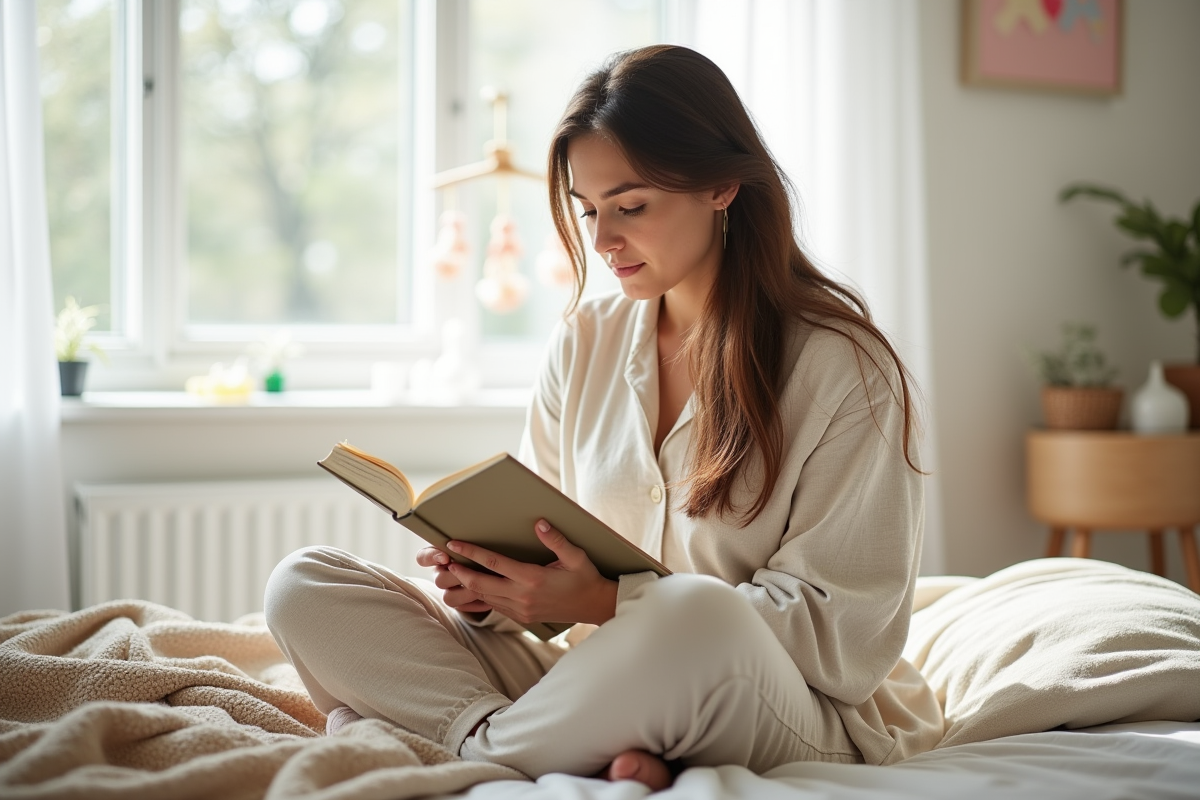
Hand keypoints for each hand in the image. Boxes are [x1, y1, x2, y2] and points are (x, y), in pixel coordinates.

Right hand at [415, 546, 492, 613]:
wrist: (502, 572)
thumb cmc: (487, 551)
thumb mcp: (479, 543)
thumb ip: (468, 542)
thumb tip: (463, 539)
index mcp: (440, 556)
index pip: (423, 558)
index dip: (432, 558)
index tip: (446, 557)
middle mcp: (442, 574)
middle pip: (439, 579)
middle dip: (456, 576)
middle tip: (471, 571)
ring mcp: (450, 590)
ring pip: (449, 598)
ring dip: (466, 592)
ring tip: (484, 587)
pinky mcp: (461, 604)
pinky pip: (463, 609)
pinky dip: (476, 604)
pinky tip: (489, 600)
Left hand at [444, 519, 617, 625]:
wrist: (593, 606)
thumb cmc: (585, 578)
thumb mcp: (575, 556)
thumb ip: (556, 540)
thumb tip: (539, 523)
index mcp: (533, 579)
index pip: (494, 563)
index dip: (471, 552)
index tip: (454, 543)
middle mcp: (523, 596)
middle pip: (481, 583)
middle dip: (461, 572)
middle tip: (445, 561)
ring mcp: (520, 609)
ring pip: (485, 597)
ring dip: (468, 584)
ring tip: (455, 571)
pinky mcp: (522, 617)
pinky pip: (495, 606)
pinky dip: (481, 596)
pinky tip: (475, 586)